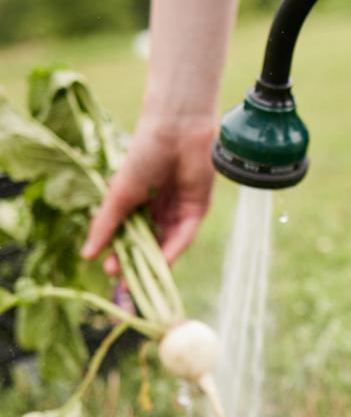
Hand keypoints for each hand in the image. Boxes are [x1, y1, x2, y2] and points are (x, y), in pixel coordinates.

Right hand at [82, 114, 216, 273]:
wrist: (175, 132)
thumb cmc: (143, 156)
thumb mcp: (119, 195)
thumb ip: (106, 225)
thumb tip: (87, 255)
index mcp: (138, 203)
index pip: (128, 236)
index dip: (120, 255)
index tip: (109, 272)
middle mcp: (159, 210)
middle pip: (148, 244)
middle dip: (137, 264)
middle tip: (124, 284)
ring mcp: (179, 211)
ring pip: (166, 243)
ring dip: (154, 263)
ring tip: (140, 280)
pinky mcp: (198, 209)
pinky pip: (184, 235)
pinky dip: (173, 250)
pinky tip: (162, 264)